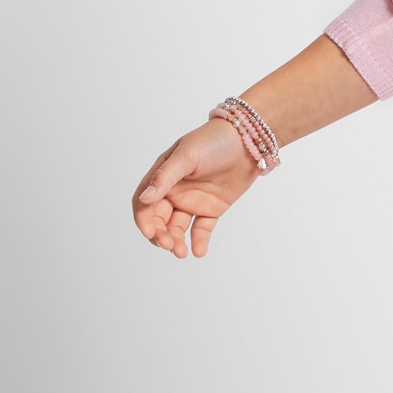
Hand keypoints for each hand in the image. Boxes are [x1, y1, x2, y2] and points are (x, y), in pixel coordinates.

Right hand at [133, 118, 263, 257]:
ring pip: (178, 228)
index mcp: (162, 177)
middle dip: (161, 235)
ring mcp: (193, 201)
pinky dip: (199, 241)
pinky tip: (198, 252)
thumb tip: (144, 198)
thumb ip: (165, 177)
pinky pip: (202, 229)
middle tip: (170, 246)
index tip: (150, 233)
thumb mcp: (186, 156)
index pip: (144, 203)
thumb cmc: (213, 140)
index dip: (144, 219)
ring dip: (177, 241)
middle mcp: (174, 191)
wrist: (248, 140)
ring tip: (182, 252)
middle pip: (159, 220)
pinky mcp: (212, 209)